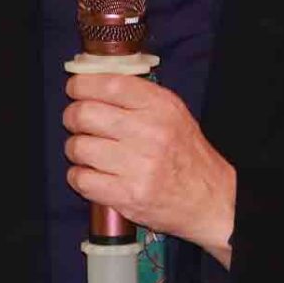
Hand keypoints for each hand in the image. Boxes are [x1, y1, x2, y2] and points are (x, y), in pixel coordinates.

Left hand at [63, 74, 236, 264]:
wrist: (210, 201)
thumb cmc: (186, 155)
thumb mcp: (173, 114)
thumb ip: (137, 96)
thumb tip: (91, 81)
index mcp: (160, 107)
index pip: (108, 84)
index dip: (82, 85)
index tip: (76, 89)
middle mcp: (149, 133)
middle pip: (84, 114)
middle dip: (73, 117)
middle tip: (79, 123)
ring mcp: (137, 166)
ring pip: (78, 147)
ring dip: (77, 150)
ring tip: (90, 153)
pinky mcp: (127, 196)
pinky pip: (81, 179)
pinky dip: (80, 176)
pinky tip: (93, 175)